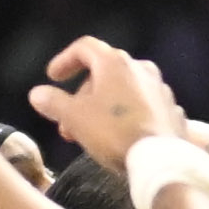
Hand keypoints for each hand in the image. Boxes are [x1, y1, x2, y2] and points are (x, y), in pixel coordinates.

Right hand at [28, 38, 183, 167]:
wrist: (161, 160)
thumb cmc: (114, 132)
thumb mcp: (75, 118)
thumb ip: (54, 102)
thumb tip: (37, 93)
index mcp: (115, 63)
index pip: (85, 47)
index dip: (64, 60)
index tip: (52, 78)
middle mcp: (141, 68)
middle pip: (103, 72)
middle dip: (81, 96)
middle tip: (66, 123)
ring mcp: (160, 89)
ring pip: (123, 91)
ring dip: (101, 107)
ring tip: (88, 133)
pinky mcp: (171, 109)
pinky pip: (141, 106)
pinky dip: (124, 115)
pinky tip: (117, 137)